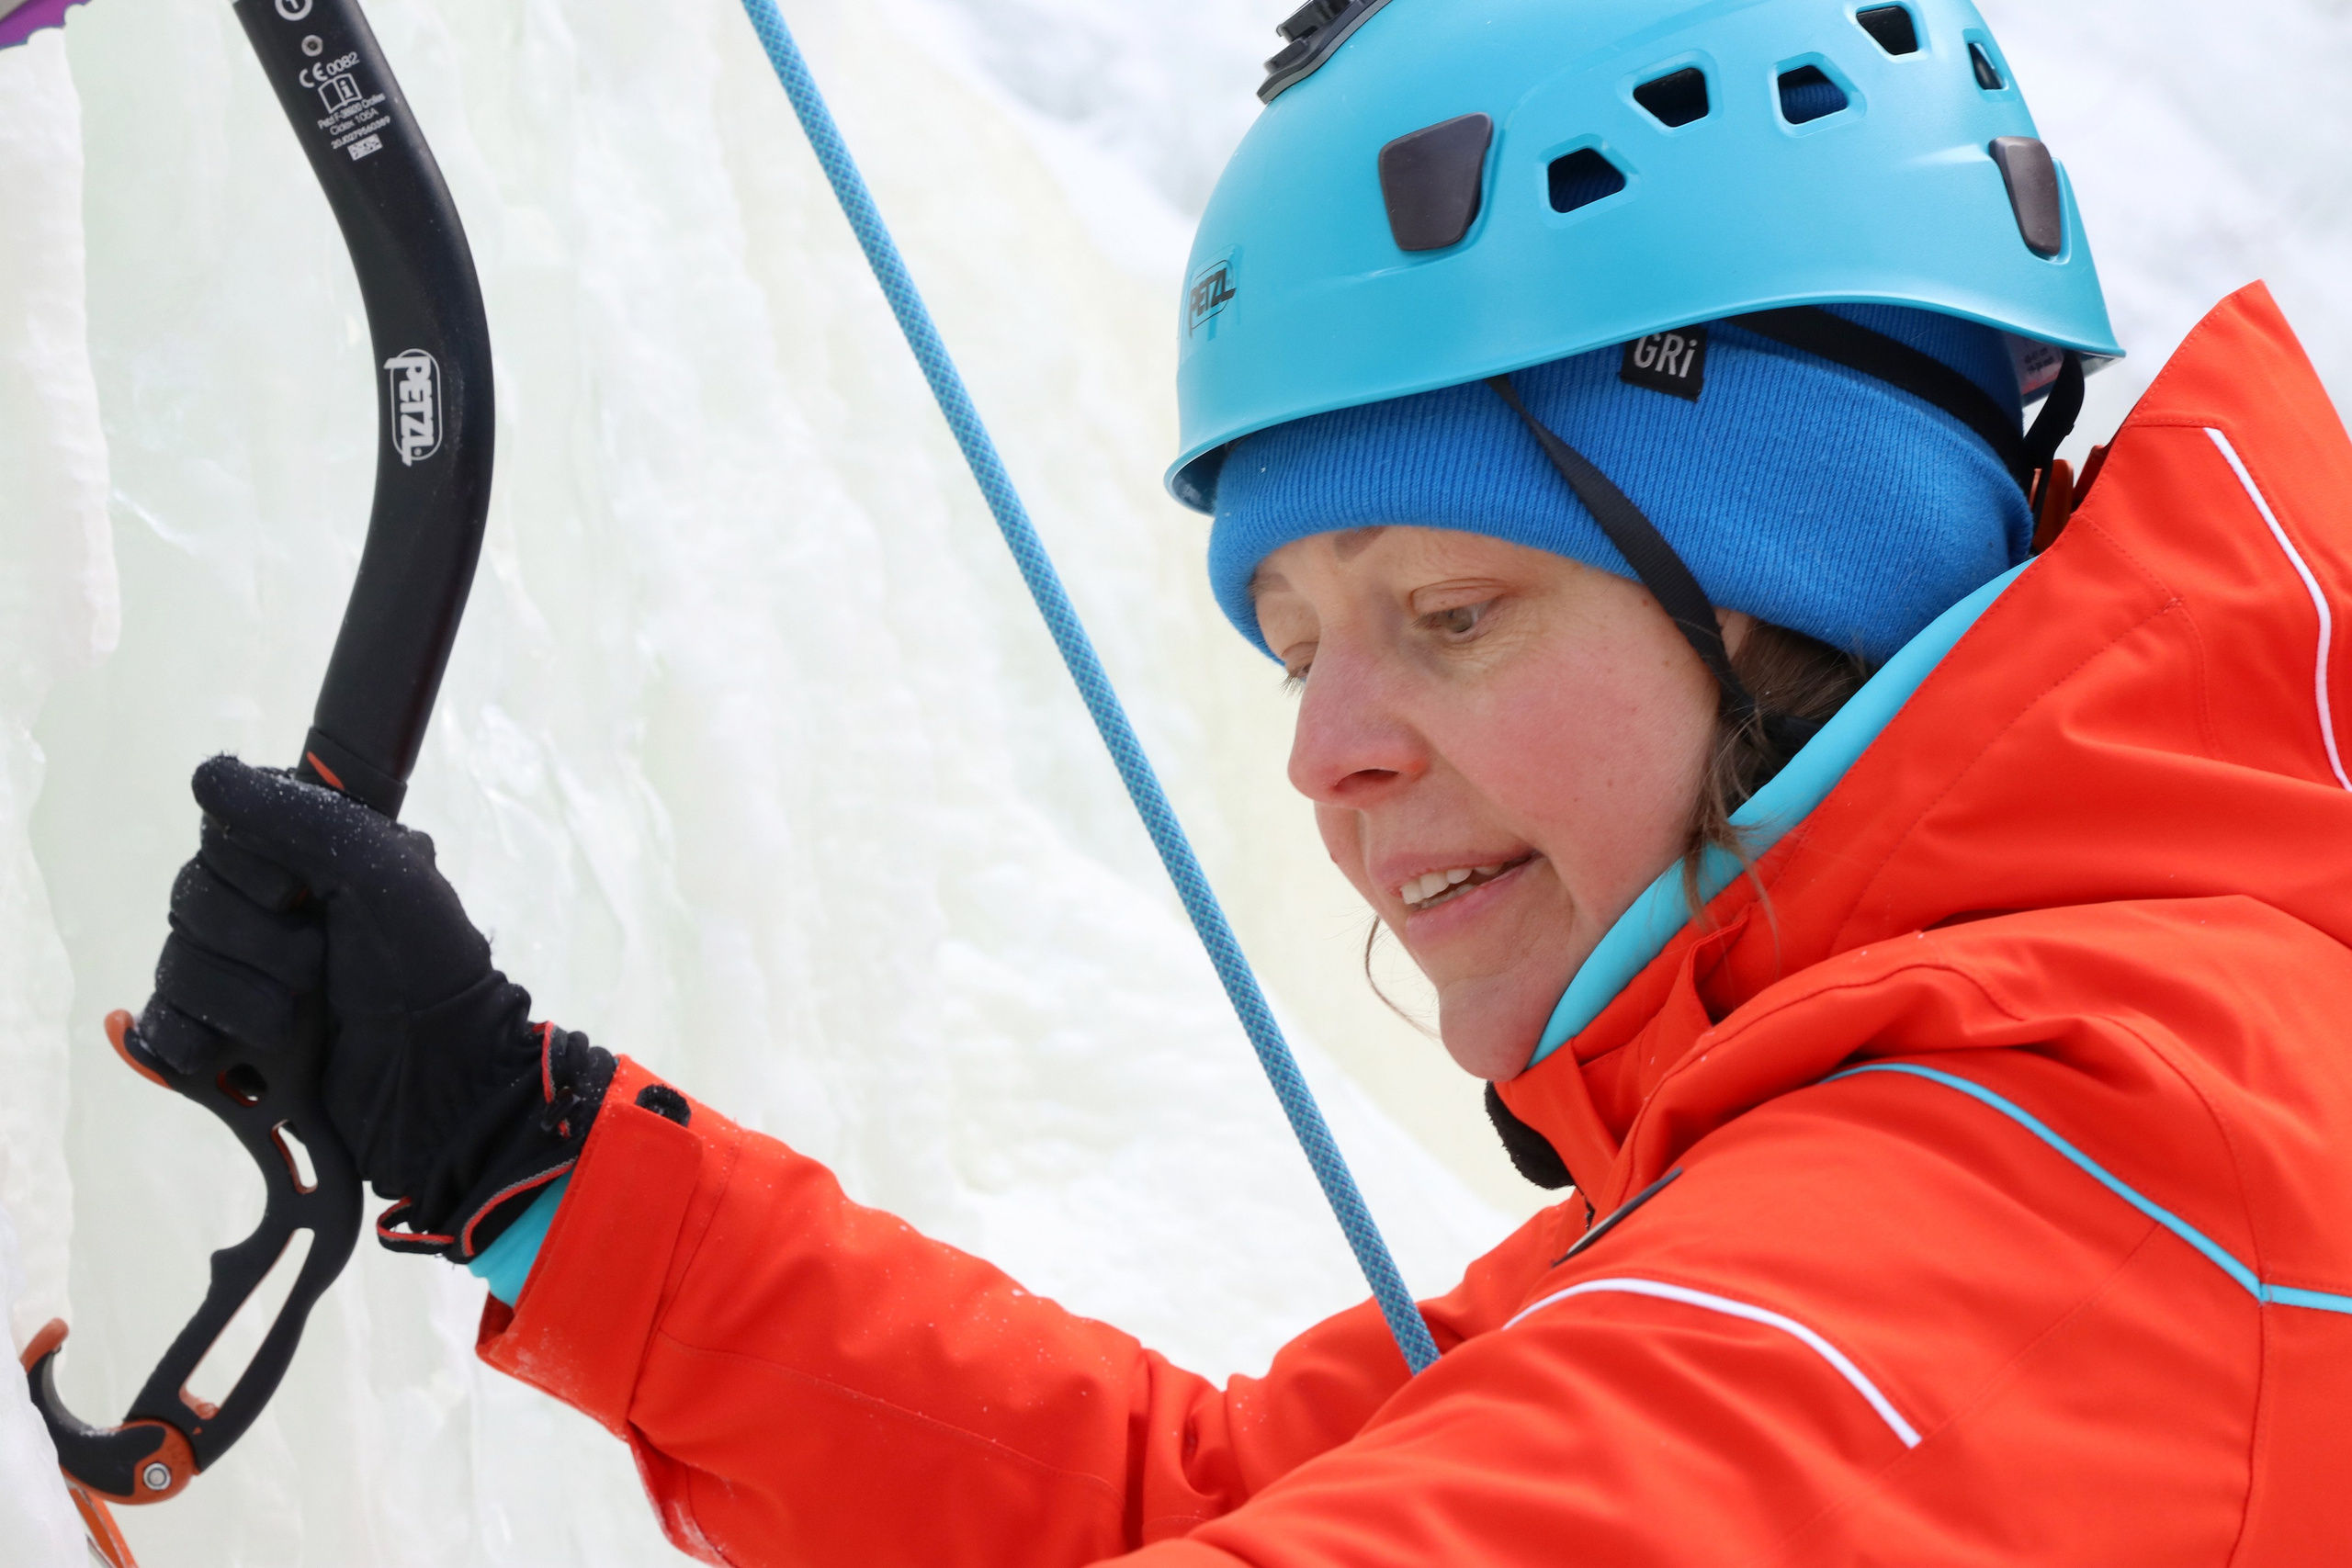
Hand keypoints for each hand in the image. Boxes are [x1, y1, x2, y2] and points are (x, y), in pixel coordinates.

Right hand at [138, 755, 612, 1259]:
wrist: (439, 1087)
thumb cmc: (428, 972)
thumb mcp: (385, 872)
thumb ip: (301, 815)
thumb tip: (210, 775)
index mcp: (311, 866)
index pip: (223, 838)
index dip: (252, 869)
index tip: (301, 895)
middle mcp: (270, 916)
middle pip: (193, 900)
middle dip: (256, 941)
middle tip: (318, 965)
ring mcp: (241, 981)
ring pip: (179, 962)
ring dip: (244, 996)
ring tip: (300, 1018)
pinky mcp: (222, 1044)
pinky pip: (164, 1025)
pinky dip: (200, 1037)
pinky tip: (241, 1049)